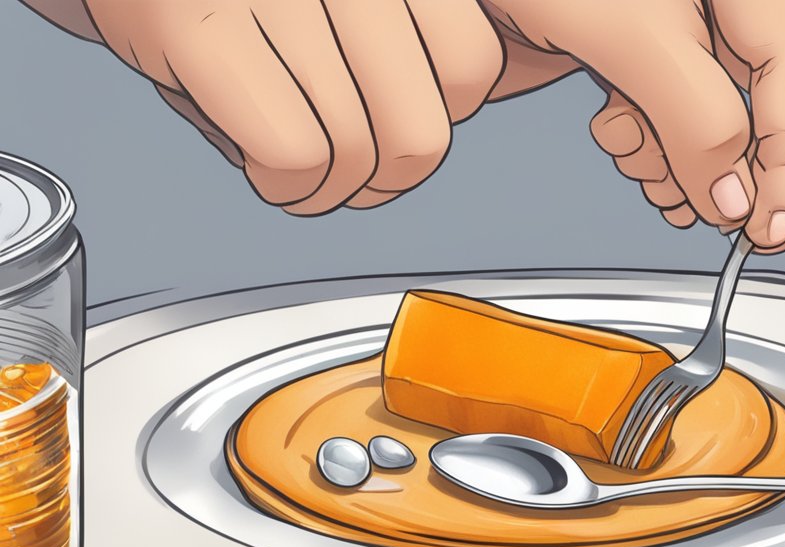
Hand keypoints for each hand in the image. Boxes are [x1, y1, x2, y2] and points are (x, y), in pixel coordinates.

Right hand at [78, 0, 503, 214]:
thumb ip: (420, 35)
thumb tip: (496, 93)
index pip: (482, 58)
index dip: (452, 108)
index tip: (411, 116)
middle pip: (424, 128)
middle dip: (393, 176)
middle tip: (360, 171)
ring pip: (360, 149)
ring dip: (333, 191)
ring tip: (306, 171)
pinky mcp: (199, 26)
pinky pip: (294, 152)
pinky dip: (289, 188)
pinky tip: (271, 171)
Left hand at [481, 0, 784, 252]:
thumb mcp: (635, 37)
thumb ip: (697, 118)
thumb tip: (735, 199)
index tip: (769, 230)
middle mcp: (713, 10)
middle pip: (748, 111)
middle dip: (714, 165)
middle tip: (691, 205)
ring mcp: (670, 32)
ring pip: (698, 122)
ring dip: (668, 158)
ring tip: (635, 153)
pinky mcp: (628, 51)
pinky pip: (656, 116)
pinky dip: (639, 143)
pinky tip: (616, 136)